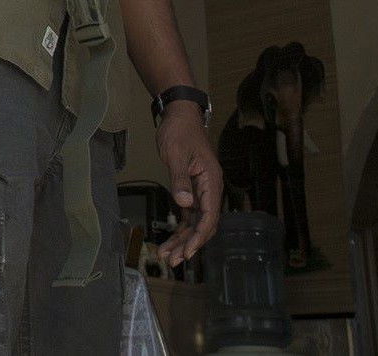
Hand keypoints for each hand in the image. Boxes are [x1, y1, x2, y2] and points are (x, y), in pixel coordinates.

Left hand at [154, 107, 221, 266]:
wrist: (179, 116)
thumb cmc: (179, 132)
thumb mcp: (175, 155)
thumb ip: (180, 180)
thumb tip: (184, 204)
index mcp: (211, 181)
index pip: (209, 216)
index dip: (199, 236)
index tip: (188, 252)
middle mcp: (210, 189)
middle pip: (203, 224)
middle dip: (189, 244)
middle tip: (173, 261)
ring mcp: (201, 191)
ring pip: (195, 223)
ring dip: (182, 240)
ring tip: (166, 256)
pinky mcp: (192, 191)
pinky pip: (188, 215)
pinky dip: (180, 229)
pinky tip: (170, 241)